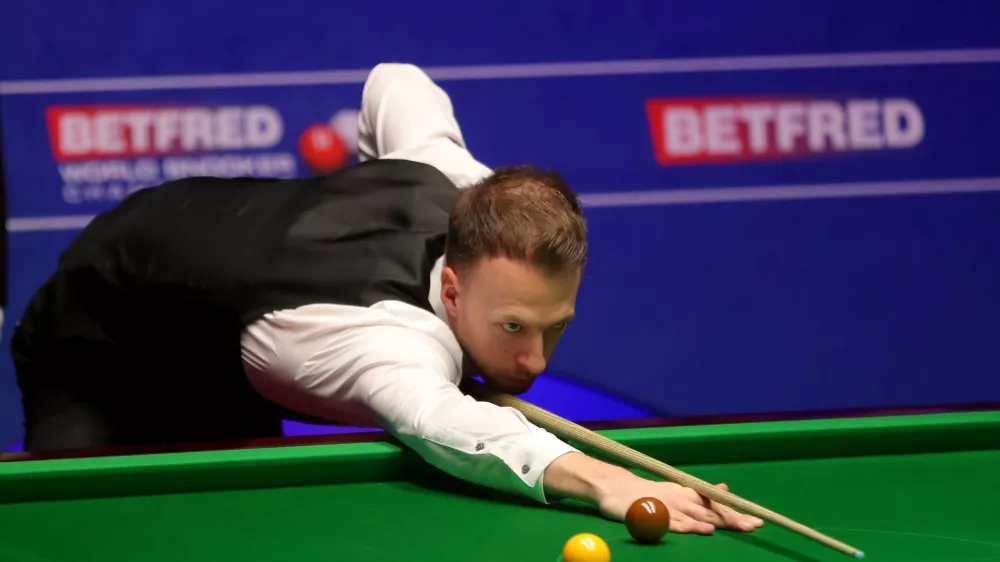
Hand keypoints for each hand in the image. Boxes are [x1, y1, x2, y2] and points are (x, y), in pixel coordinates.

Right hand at [598, 476, 764, 534]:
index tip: (758, 522)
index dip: (737, 514)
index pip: (717, 505)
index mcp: (688, 494)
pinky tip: (698, 530)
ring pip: (695, 515)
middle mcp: (682, 499)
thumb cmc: (650, 494)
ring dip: (714, 522)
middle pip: (712, 511)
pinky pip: (672, 521)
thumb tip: (725, 488)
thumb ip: (701, 495)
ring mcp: (668, 506)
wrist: (617, 487)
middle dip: (733, 519)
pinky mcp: (653, 514)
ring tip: (732, 528)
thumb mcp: (678, 491)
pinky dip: (686, 526)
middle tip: (754, 526)